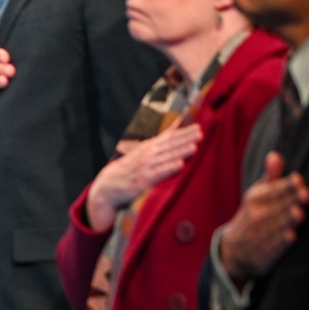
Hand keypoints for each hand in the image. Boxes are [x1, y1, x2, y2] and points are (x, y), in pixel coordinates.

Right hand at [86, 124, 202, 230]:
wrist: (108, 185)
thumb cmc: (130, 167)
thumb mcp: (144, 150)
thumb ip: (162, 139)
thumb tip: (178, 124)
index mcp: (148, 146)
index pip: (168, 136)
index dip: (183, 132)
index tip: (198, 127)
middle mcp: (147, 154)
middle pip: (168, 145)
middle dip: (185, 139)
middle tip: (200, 133)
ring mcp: (145, 167)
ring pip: (165, 157)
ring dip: (179, 151)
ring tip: (194, 147)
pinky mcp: (143, 180)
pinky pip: (158, 173)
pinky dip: (168, 167)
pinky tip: (179, 164)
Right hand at [219, 151, 308, 285]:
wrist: (235, 248)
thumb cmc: (253, 214)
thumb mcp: (257, 194)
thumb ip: (271, 176)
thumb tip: (275, 154)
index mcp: (256, 197)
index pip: (274, 189)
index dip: (287, 185)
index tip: (298, 179)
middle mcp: (257, 214)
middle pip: (279, 206)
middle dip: (292, 200)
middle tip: (306, 195)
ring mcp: (261, 233)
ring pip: (278, 225)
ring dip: (288, 219)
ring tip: (299, 213)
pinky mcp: (267, 252)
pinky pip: (275, 246)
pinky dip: (282, 241)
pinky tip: (291, 236)